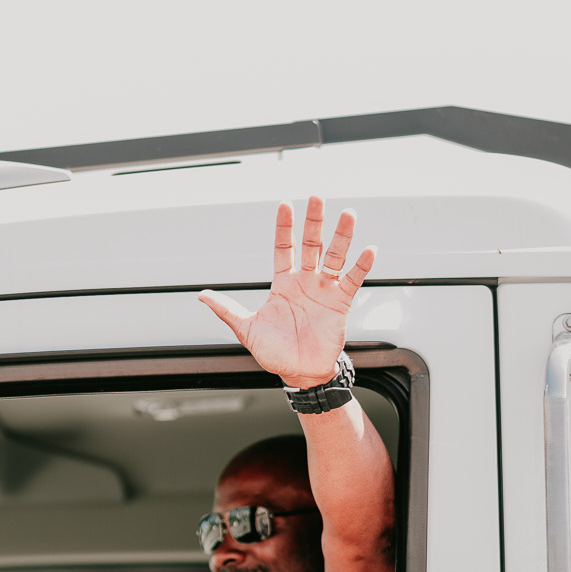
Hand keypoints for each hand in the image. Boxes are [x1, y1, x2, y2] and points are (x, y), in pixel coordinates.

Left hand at [199, 197, 374, 388]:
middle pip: (311, 244)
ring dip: (342, 237)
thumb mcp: (246, 329)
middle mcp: (305, 282)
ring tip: (348, 214)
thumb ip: (227, 310)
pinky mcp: (340, 303)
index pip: (283, 247)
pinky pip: (352, 280)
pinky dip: (362, 266)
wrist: (299, 373)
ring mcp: (324, 291)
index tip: (285, 204)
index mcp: (283, 283)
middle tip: (316, 197)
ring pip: (334, 257)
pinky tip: (369, 249)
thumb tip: (201, 296)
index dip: (284, 227)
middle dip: (314, 222)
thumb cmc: (274, 353)